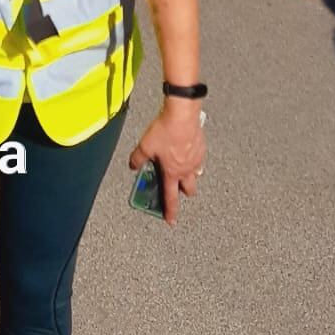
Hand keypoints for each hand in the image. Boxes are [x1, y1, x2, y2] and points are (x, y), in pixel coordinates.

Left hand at [129, 101, 204, 223]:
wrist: (182, 114)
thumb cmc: (166, 129)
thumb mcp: (145, 145)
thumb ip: (138, 158)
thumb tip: (133, 165)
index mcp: (172, 172)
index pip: (171, 198)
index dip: (170, 211)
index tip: (171, 220)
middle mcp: (186, 169)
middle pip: (189, 190)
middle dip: (183, 192)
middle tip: (177, 188)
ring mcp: (196, 159)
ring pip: (196, 175)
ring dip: (189, 175)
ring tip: (182, 167)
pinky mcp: (201, 147)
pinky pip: (198, 159)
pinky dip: (193, 158)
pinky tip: (186, 149)